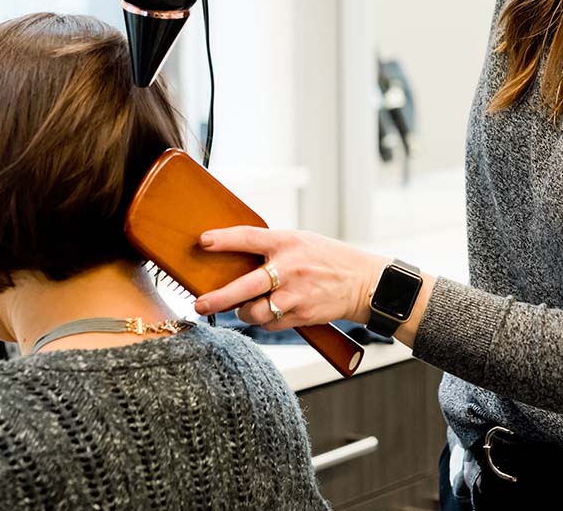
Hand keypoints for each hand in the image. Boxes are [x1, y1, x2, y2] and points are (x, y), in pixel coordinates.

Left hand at [192, 227, 388, 331]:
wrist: (362, 282)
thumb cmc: (327, 259)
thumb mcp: (301, 241)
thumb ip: (272, 248)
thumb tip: (234, 258)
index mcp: (287, 242)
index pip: (249, 238)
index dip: (224, 240)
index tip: (203, 242)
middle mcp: (290, 268)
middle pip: (246, 286)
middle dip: (218, 298)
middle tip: (199, 304)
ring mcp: (296, 294)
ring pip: (255, 312)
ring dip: (244, 313)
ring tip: (243, 308)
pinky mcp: (301, 315)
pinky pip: (270, 324)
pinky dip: (265, 321)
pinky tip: (272, 312)